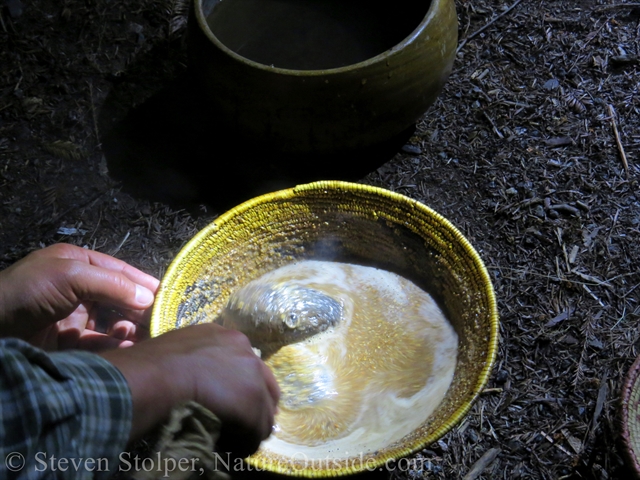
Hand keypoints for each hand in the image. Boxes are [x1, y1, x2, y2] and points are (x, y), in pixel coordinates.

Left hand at [0, 243, 158, 350]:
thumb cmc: (28, 292)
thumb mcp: (71, 276)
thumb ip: (112, 284)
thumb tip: (148, 297)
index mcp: (76, 263)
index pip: (117, 270)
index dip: (141, 282)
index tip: (166, 295)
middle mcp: (76, 288)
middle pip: (116, 297)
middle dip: (137, 308)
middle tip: (157, 320)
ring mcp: (70, 316)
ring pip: (109, 322)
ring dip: (126, 328)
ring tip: (137, 335)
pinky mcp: (65, 342)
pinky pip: (96, 344)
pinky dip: (112, 345)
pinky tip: (124, 347)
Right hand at [101, 323, 280, 456]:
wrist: (153, 377)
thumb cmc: (152, 366)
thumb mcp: (181, 351)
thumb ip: (199, 361)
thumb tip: (198, 380)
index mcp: (227, 337)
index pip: (247, 366)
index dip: (242, 387)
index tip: (233, 403)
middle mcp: (245, 350)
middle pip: (264, 384)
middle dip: (255, 405)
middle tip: (242, 425)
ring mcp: (253, 374)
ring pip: (264, 408)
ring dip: (250, 426)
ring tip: (235, 441)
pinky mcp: (254, 401)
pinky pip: (258, 429)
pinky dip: (247, 442)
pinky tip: (234, 449)